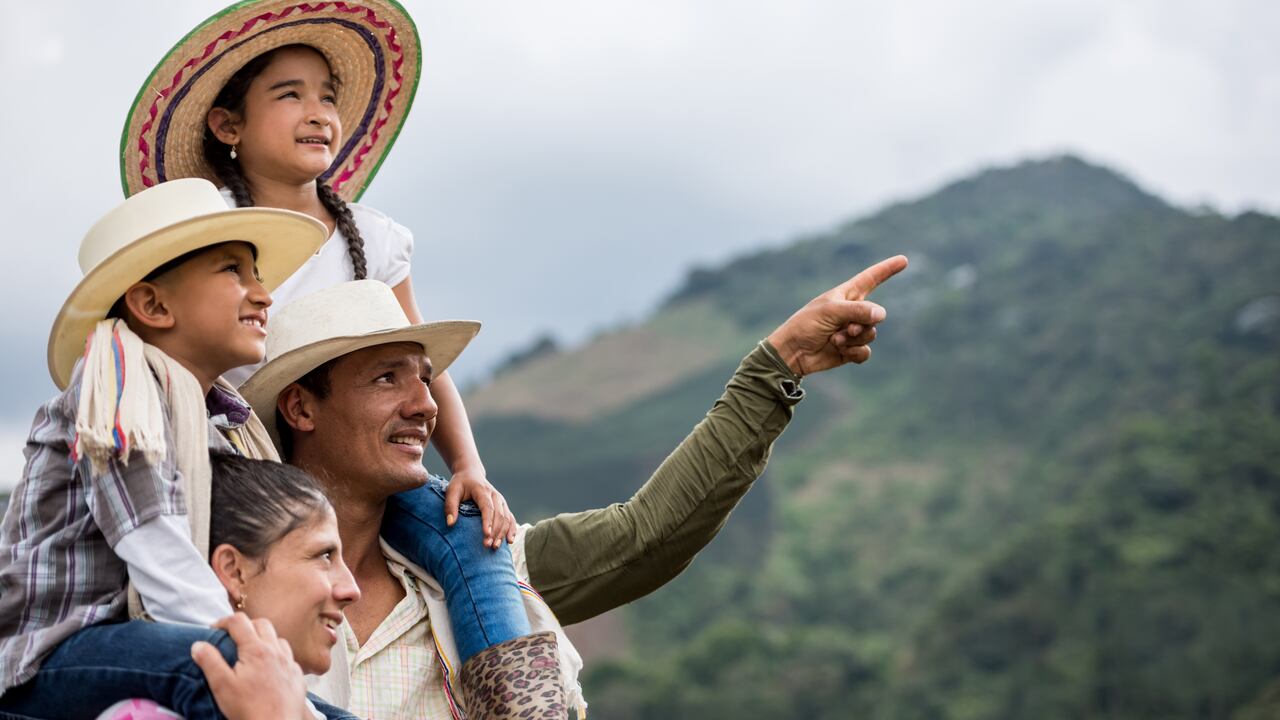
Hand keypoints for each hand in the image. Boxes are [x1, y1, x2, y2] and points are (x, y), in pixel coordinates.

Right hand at [191, 613, 309, 719]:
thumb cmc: (247, 709)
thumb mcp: (222, 685)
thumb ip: (210, 661)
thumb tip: (199, 644)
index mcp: (256, 650)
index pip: (239, 622)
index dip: (223, 621)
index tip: (214, 630)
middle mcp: (276, 651)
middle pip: (262, 624)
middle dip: (245, 626)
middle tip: (232, 638)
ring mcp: (289, 663)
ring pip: (278, 639)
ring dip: (264, 639)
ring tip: (251, 653)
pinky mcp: (297, 676)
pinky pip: (289, 658)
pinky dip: (278, 657)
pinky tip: (270, 669)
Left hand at [444, 468, 518, 548]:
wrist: (471, 473)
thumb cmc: (460, 483)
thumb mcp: (452, 491)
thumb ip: (450, 506)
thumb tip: (450, 524)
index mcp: (483, 491)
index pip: (487, 507)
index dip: (488, 522)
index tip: (486, 535)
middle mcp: (495, 495)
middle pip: (499, 515)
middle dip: (495, 531)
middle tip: (488, 546)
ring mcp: (501, 501)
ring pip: (506, 518)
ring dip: (503, 533)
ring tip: (496, 547)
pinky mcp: (503, 506)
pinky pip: (510, 518)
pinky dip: (512, 529)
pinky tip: (510, 541)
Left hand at [766, 255, 907, 375]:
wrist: (793, 352)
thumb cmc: (806, 325)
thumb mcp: (831, 311)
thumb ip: (858, 310)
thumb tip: (882, 314)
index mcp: (846, 295)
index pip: (871, 279)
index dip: (887, 269)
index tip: (903, 260)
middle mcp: (852, 311)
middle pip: (875, 315)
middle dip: (861, 324)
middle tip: (844, 328)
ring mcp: (852, 331)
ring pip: (872, 334)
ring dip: (854, 339)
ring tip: (835, 340)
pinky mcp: (851, 350)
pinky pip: (866, 351)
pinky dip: (855, 353)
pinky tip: (840, 352)